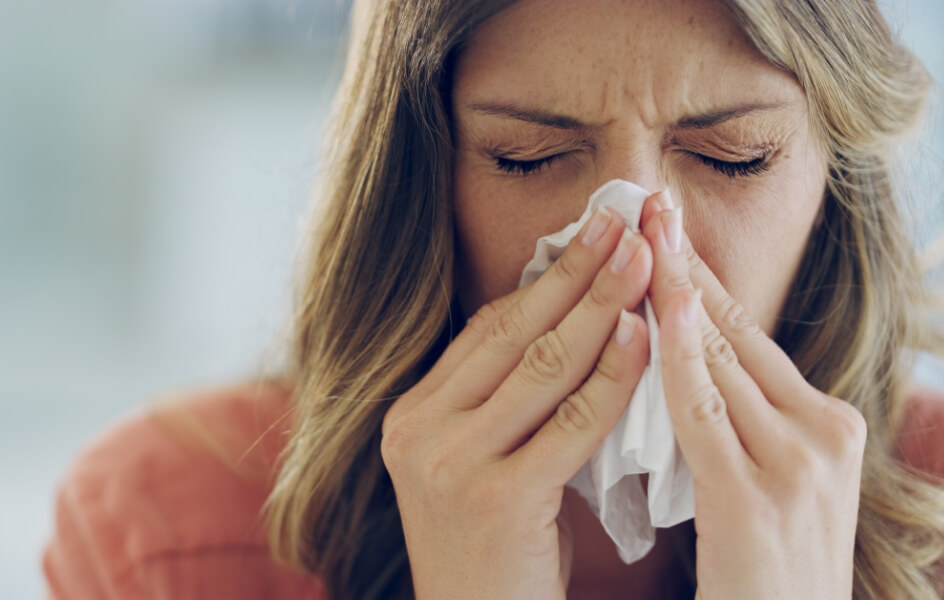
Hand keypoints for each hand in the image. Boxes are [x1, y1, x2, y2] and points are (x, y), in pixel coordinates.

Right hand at [381, 207, 651, 598]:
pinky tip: (646, 339)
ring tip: (645, 260)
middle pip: (513, 334)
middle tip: (625, 221)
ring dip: (602, 307)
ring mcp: (450, 464)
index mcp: (412, 415)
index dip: (543, 278)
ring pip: (543, 367)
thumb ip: (506, 402)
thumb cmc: (496, 553)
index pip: (487, 331)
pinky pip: (570, 424)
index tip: (590, 234)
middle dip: (576, 272)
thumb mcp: (481, 465)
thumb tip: (568, 319)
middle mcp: (419, 431)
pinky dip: (612, 378)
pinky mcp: (495, 499)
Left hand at [641, 191, 864, 598]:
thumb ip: (731, 422)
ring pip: (720, 357)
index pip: (748, 334)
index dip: (701, 278)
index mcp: (823, 425)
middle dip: (685, 263)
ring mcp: (796, 463)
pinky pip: (704, 412)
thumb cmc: (761, 576)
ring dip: (673, 289)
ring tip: (640, 230)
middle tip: (647, 202)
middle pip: (736, 330)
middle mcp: (822, 432)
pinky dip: (676, 356)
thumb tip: (677, 359)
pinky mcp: (757, 498)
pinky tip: (650, 311)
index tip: (664, 227)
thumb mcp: (762, 483)